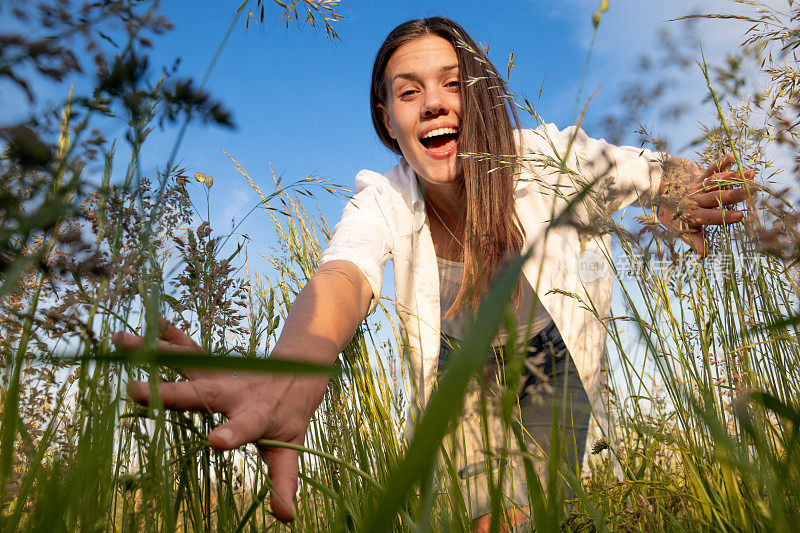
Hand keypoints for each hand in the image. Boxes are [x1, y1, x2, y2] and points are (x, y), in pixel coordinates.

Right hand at [113, 322, 324, 521]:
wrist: (298, 372)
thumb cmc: (290, 416)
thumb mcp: (290, 447)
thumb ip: (284, 480)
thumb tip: (287, 519)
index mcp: (256, 416)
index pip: (245, 428)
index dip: (232, 434)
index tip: (215, 441)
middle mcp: (235, 393)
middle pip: (203, 393)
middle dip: (172, 393)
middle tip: (134, 392)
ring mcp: (222, 375)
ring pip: (188, 363)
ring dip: (156, 353)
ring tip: (121, 342)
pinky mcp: (213, 365)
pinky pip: (189, 350)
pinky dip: (170, 337)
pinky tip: (147, 325)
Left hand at [657, 153, 754, 257]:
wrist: (657, 196)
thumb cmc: (673, 217)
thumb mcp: (680, 231)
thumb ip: (694, 241)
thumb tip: (703, 256)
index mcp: (694, 214)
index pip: (711, 216)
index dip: (725, 216)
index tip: (742, 215)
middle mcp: (696, 200)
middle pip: (717, 197)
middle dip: (735, 194)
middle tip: (753, 190)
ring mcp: (697, 187)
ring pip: (716, 182)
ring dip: (733, 177)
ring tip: (750, 173)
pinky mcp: (698, 178)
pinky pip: (709, 170)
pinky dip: (720, 163)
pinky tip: (731, 157)